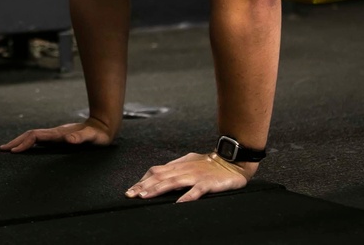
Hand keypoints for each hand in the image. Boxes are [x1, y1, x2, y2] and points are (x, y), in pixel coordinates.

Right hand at [0, 118, 114, 152]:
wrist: (103, 124)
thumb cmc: (98, 135)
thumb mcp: (92, 138)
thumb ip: (81, 137)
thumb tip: (69, 139)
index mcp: (58, 133)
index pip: (36, 136)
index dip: (24, 143)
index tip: (13, 151)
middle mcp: (54, 133)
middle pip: (30, 135)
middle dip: (16, 142)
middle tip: (2, 150)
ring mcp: (55, 134)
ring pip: (33, 136)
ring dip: (20, 141)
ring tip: (8, 148)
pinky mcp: (58, 137)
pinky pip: (39, 139)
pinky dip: (28, 143)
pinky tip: (26, 147)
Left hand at [125, 152, 252, 202]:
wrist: (232, 160)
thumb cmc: (210, 163)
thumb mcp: (189, 163)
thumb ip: (176, 169)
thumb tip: (159, 175)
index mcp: (179, 165)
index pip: (156, 171)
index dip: (142, 180)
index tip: (131, 189)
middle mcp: (184, 169)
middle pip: (160, 176)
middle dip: (143, 186)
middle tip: (130, 194)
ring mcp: (195, 176)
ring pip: (173, 182)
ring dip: (157, 189)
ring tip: (145, 197)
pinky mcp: (208, 183)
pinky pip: (196, 190)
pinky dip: (187, 196)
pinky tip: (178, 203)